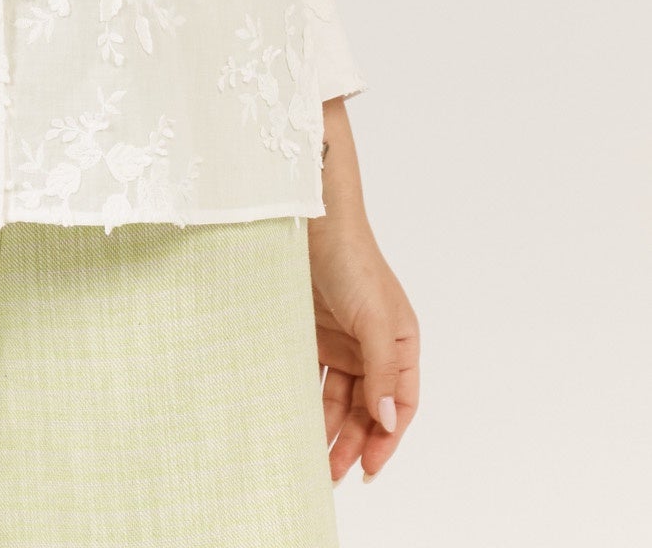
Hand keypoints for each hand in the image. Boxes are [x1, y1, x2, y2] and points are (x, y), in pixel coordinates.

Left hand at [307, 195, 419, 483]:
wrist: (310, 220)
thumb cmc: (353, 262)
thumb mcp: (375, 320)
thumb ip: (382, 372)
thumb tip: (387, 422)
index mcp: (401, 344)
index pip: (400, 405)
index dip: (388, 440)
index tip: (368, 470)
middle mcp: (374, 347)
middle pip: (368, 408)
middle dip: (354, 442)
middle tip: (332, 474)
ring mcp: (342, 341)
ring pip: (338, 398)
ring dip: (329, 428)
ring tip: (312, 459)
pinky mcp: (312, 334)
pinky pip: (312, 377)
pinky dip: (307, 401)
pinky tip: (295, 422)